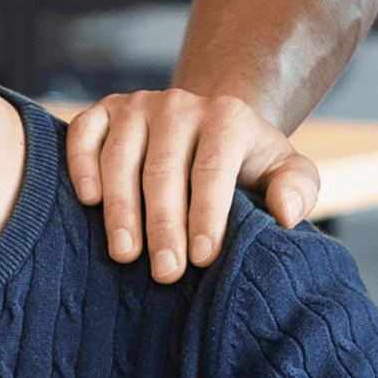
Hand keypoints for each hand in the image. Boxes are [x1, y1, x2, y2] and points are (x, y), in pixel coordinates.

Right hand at [61, 90, 321, 283]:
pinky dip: (81, 165)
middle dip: (163, 224)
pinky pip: (84, 133)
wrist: (208, 127)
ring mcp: (137, 106)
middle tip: (164, 273)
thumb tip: (285, 214)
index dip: (207, 214)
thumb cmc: (246, 164)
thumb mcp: (284, 171)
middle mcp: (179, 104)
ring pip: (121, 156)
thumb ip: (296, 189)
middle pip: (164, 168)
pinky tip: (88, 201)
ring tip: (124, 254)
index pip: (213, 168)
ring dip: (121, 208)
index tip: (202, 259)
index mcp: (227, 117)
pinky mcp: (104, 111)